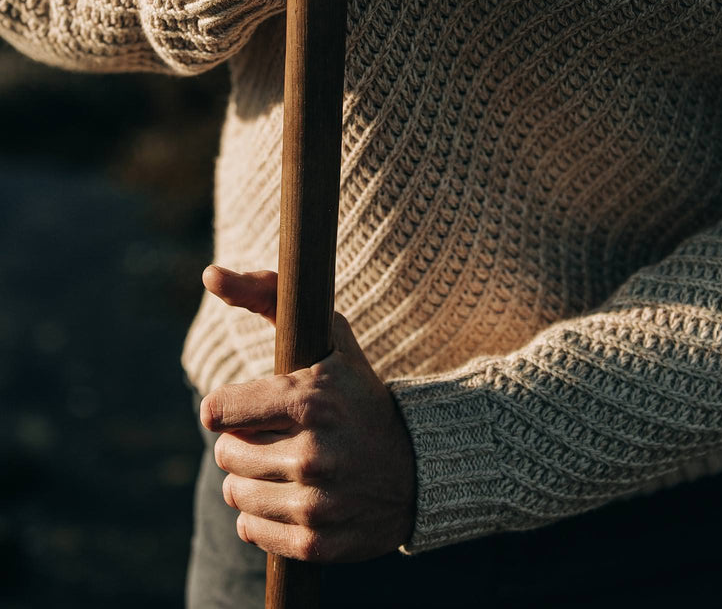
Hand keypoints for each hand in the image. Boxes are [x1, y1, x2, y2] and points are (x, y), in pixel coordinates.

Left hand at [200, 265, 416, 561]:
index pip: (217, 410)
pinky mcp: (316, 541)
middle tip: (276, 435)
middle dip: (243, 441)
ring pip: (234, 493)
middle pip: (225, 453)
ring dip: (251, 479)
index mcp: (310, 398)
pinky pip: (252, 531)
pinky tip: (293, 495)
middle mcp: (312, 451)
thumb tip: (210, 273)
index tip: (247, 408)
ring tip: (285, 465)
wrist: (419, 465)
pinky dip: (263, 516)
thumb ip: (267, 294)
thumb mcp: (327, 336)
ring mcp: (315, 501)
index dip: (228, 408)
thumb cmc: (359, 392)